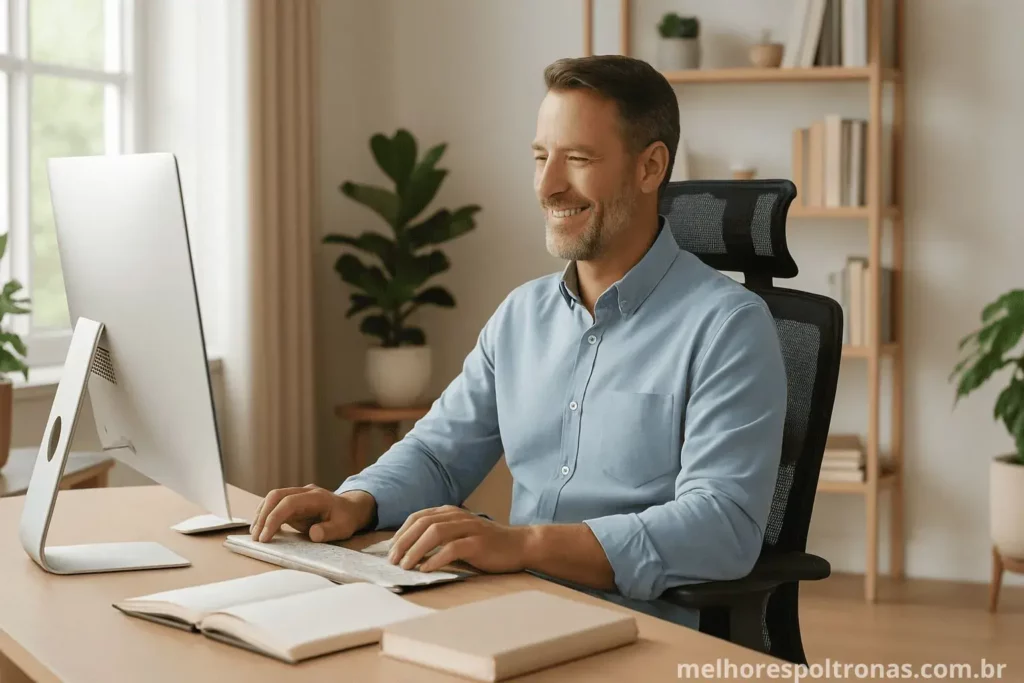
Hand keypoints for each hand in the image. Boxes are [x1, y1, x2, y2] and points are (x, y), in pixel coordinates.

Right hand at [249, 484, 375, 542]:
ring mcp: (297, 495)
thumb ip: (329, 531)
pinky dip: (265, 515)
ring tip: (255, 535)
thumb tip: (314, 534)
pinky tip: (262, 530)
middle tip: (256, 538)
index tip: (266, 537)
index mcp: (316, 496)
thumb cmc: (347, 518)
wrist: (350, 508)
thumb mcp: (344, 528)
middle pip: (276, 496)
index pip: (289, 502)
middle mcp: (304, 492)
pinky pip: (274, 505)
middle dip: (263, 516)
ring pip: (272, 499)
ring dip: (261, 515)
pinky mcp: (293, 502)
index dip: (274, 518)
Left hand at [387, 505, 533, 573]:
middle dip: (403, 542)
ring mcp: (469, 528)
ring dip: (416, 550)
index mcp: (450, 512)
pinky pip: (452, 548)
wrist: (520, 545)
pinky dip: (436, 558)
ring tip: (405, 566)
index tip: (389, 550)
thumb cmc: (487, 544)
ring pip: (434, 533)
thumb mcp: (461, 534)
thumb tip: (410, 551)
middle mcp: (458, 516)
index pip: (418, 517)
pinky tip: (426, 569)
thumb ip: (440, 537)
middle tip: (392, 560)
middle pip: (422, 523)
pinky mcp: (478, 542)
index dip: (401, 533)